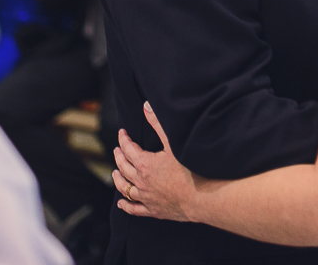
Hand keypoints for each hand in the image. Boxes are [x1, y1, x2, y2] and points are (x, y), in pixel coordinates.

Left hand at [112, 102, 196, 221]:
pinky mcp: (153, 210)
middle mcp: (141, 181)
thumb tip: (146, 106)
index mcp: (145, 164)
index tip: (123, 133)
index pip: (128, 149)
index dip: (124, 139)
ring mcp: (146, 197)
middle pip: (123, 167)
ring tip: (115, 173)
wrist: (202, 197)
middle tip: (117, 149)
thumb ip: (158, 124)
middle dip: (119, 156)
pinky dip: (125, 205)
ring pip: (125, 188)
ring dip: (118, 179)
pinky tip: (121, 203)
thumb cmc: (191, 170)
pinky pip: (134, 209)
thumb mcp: (173, 143)